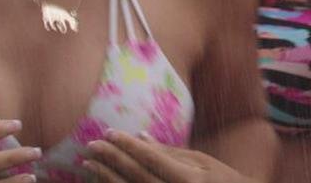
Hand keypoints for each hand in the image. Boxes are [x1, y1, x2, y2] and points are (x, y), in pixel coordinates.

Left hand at [85, 132, 251, 182]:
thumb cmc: (222, 179)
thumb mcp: (201, 160)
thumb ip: (169, 151)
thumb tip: (139, 136)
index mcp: (188, 179)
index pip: (150, 158)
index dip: (127, 144)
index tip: (108, 132)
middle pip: (136, 176)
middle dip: (111, 159)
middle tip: (91, 145)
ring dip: (106, 178)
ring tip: (88, 164)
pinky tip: (102, 182)